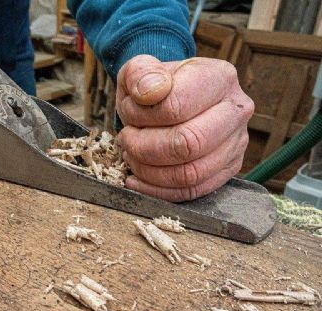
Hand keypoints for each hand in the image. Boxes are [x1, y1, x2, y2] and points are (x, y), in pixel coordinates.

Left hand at [116, 55, 253, 201]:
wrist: (170, 99)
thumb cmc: (155, 85)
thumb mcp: (140, 69)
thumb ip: (140, 73)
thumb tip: (150, 91)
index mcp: (219, 77)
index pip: (177, 106)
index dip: (142, 115)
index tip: (128, 112)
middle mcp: (236, 110)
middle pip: (188, 144)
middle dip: (145, 148)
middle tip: (126, 140)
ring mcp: (236, 143)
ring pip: (190, 173)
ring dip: (149, 171)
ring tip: (131, 157)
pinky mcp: (227, 169)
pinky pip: (192, 191)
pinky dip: (158, 190)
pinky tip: (138, 179)